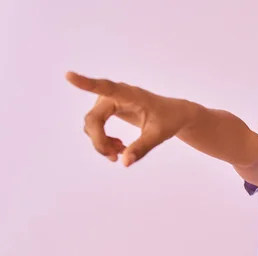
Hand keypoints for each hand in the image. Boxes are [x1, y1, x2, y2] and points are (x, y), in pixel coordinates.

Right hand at [65, 71, 196, 166]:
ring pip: (92, 124)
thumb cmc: (168, 120)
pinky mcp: (108, 109)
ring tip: (121, 152)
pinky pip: (96, 126)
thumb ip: (142, 148)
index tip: (69, 76)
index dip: (86, 83)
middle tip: (114, 159)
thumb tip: (124, 163)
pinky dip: (104, 140)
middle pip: (93, 119)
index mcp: (129, 95)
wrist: (173, 115)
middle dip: (100, 141)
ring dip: (102, 142)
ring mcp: (110, 102)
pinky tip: (119, 147)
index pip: (105, 87)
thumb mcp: (158, 135)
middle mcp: (116, 95)